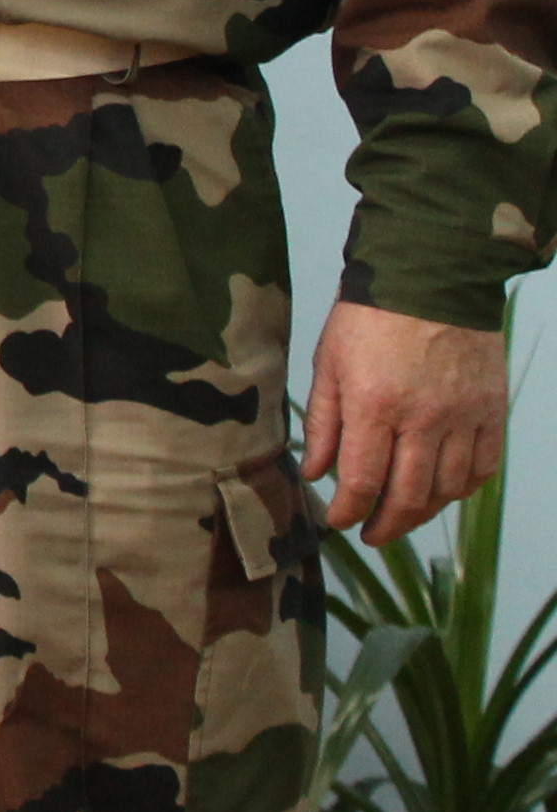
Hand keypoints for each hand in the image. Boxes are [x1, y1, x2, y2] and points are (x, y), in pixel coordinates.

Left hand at [304, 302, 509, 544]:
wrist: (431, 277)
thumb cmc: (369, 317)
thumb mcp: (328, 364)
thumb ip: (326, 423)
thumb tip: (318, 473)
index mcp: (375, 406)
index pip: (362, 482)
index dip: (349, 512)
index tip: (340, 522)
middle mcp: (424, 419)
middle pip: (409, 496)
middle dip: (386, 525)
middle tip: (372, 534)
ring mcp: (464, 417)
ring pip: (448, 489)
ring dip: (424, 512)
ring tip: (403, 514)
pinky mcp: (492, 410)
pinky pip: (484, 467)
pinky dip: (463, 488)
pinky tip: (444, 490)